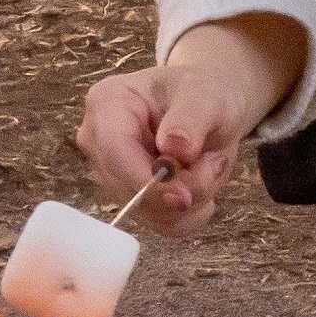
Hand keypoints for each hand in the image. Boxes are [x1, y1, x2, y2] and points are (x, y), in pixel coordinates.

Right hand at [74, 13, 306, 236]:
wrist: (210, 107)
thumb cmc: (202, 91)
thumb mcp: (204, 94)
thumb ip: (190, 118)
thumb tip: (174, 149)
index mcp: (107, 103)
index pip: (115, 152)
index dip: (146, 180)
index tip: (184, 196)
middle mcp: (99, 142)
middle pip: (129, 189)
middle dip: (181, 186)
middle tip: (216, 161)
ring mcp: (113, 174)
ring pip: (150, 213)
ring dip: (192, 197)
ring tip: (211, 163)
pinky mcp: (132, 200)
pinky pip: (163, 225)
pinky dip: (192, 212)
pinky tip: (203, 182)